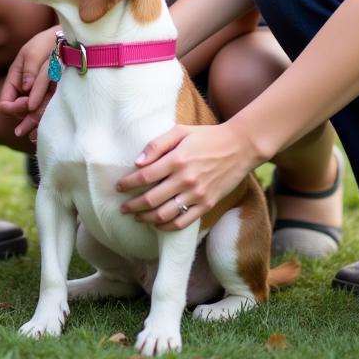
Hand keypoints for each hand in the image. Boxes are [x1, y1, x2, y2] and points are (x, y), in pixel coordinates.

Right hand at [0, 27, 57, 140]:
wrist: (65, 40)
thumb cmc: (45, 43)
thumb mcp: (33, 52)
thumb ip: (29, 70)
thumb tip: (26, 88)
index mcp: (15, 81)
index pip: (6, 102)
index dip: (13, 107)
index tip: (27, 103)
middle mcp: (24, 92)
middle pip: (20, 113)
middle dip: (26, 116)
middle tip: (37, 114)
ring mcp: (38, 97)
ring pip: (34, 115)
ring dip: (35, 124)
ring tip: (36, 135)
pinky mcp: (52, 99)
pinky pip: (46, 112)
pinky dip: (45, 121)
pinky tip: (44, 132)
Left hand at [116, 120, 262, 229]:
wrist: (239, 148)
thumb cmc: (207, 137)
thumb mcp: (180, 131)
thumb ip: (156, 145)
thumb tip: (137, 162)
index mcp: (177, 159)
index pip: (144, 176)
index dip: (128, 184)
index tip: (118, 187)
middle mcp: (185, 179)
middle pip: (151, 199)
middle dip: (132, 205)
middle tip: (123, 208)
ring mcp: (197, 195)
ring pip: (164, 215)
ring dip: (146, 219)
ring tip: (137, 217)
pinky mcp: (207, 205)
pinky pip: (183, 222)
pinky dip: (167, 226)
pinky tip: (158, 224)